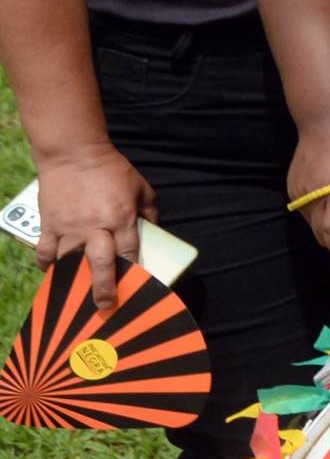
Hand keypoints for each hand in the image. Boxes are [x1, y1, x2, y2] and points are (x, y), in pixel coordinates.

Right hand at [34, 144, 155, 315]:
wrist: (74, 153)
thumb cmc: (111, 169)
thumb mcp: (141, 187)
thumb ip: (150, 210)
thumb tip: (154, 230)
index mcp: (121, 219)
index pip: (129, 252)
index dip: (133, 272)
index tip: (136, 288)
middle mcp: (95, 227)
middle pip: (100, 264)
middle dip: (103, 288)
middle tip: (105, 305)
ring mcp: (70, 228)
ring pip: (70, 262)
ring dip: (73, 280)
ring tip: (76, 295)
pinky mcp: (49, 224)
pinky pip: (46, 252)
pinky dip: (48, 265)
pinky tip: (53, 273)